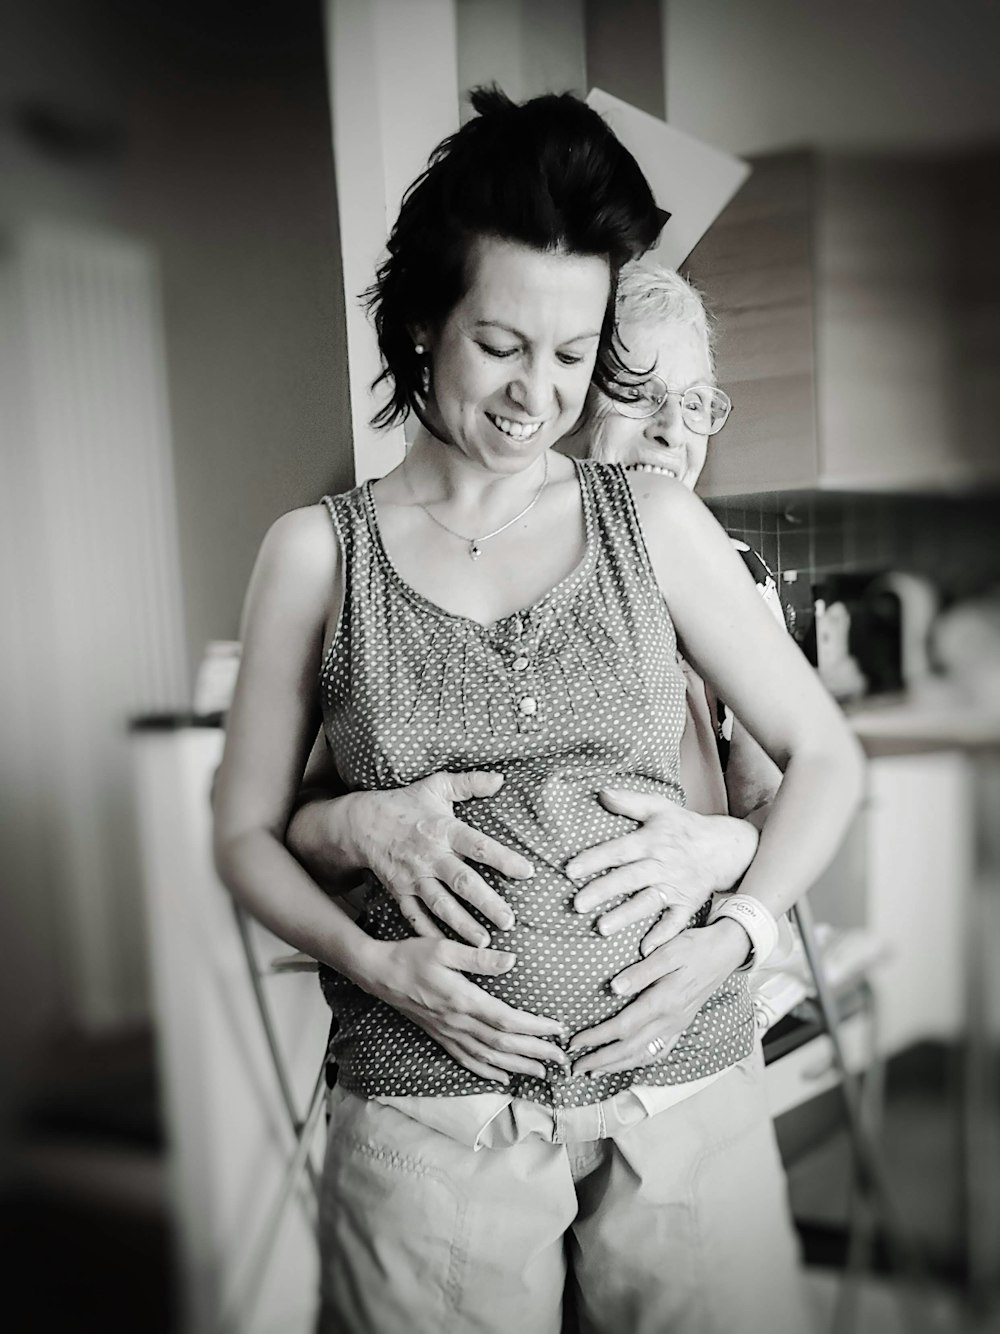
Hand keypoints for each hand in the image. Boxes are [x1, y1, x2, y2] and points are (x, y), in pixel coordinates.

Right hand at [343, 771, 533, 945]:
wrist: (362, 824)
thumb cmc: (405, 804)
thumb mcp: (436, 786)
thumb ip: (469, 783)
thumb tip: (500, 779)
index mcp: (443, 830)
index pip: (478, 846)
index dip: (503, 858)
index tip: (527, 872)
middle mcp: (430, 856)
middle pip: (462, 882)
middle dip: (486, 903)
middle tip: (509, 921)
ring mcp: (414, 877)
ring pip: (441, 905)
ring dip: (463, 925)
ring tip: (484, 943)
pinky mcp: (400, 892)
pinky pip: (416, 916)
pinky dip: (430, 933)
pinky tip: (448, 948)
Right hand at [370, 936, 567, 1083]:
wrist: (378, 973)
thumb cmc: (411, 955)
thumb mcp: (444, 947)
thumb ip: (478, 957)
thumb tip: (511, 961)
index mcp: (463, 1000)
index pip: (507, 1020)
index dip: (535, 1028)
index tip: (558, 1030)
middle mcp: (457, 1022)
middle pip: (503, 1045)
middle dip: (535, 1053)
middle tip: (561, 1060)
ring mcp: (448, 1033)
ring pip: (488, 1058)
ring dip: (517, 1067)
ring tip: (541, 1073)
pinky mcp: (439, 1036)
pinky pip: (467, 1061)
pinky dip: (487, 1072)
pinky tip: (502, 1078)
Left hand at [565, 789, 758, 953]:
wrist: (723, 847)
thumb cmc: (683, 826)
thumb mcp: (659, 807)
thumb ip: (630, 801)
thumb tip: (601, 792)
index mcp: (652, 841)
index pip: (619, 850)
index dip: (595, 859)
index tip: (570, 870)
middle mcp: (662, 865)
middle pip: (630, 879)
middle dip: (604, 891)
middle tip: (578, 904)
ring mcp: (676, 886)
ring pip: (648, 902)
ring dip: (626, 915)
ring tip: (602, 928)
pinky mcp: (688, 903)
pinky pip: (676, 922)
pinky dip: (663, 936)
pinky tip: (645, 950)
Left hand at [567, 920, 749, 1075]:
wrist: (727, 950)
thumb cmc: (695, 946)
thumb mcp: (669, 951)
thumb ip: (641, 971)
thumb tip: (614, 988)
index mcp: (664, 1002)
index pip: (623, 1027)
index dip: (597, 1038)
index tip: (575, 1043)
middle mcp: (671, 1020)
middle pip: (630, 1048)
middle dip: (601, 1060)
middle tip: (575, 1067)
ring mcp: (678, 1024)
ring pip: (644, 1054)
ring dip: (618, 1065)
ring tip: (595, 1070)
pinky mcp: (683, 1023)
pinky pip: (660, 1050)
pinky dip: (640, 1060)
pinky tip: (629, 1061)